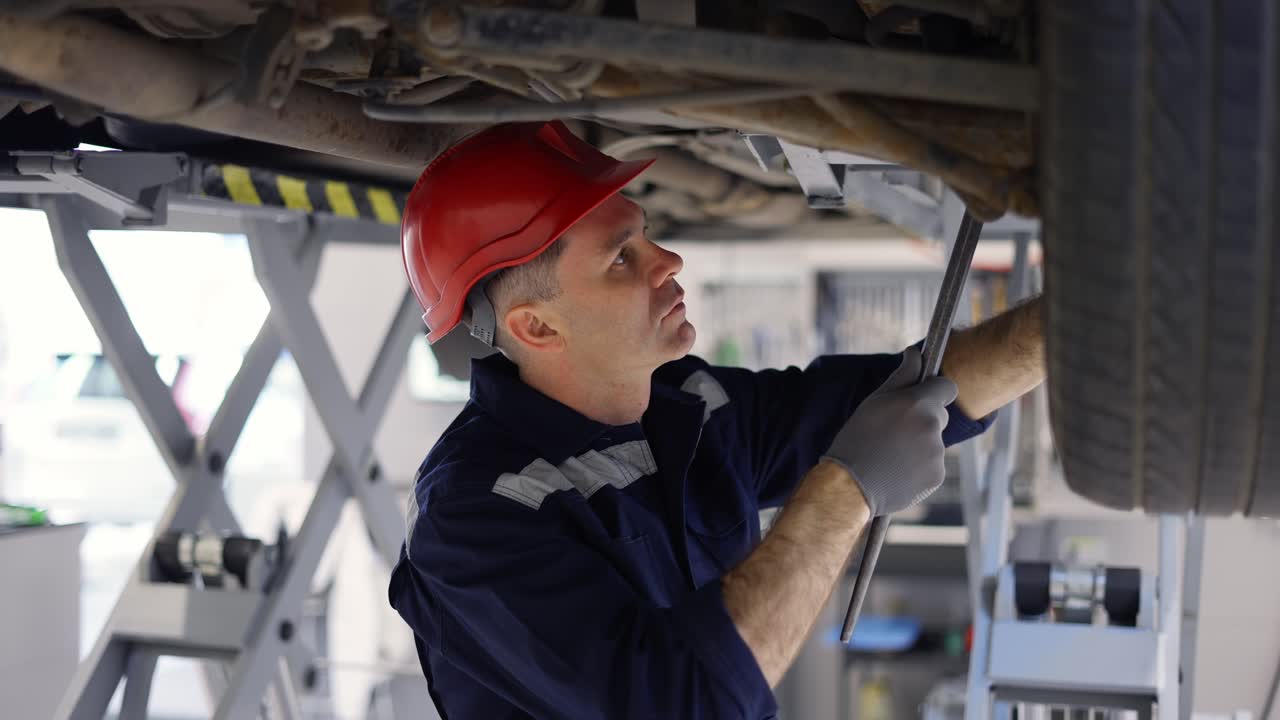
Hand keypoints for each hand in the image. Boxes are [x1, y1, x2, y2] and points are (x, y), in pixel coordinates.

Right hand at [820, 348, 956, 516]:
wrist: (850, 485)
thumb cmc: (857, 439)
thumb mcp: (875, 401)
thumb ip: (902, 376)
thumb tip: (915, 352)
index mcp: (918, 403)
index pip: (947, 387)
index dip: (936, 391)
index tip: (923, 398)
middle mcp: (932, 426)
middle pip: (939, 416)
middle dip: (922, 420)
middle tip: (893, 432)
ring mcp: (937, 453)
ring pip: (934, 442)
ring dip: (919, 445)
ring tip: (890, 455)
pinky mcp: (937, 476)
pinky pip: (932, 464)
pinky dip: (919, 467)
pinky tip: (896, 470)